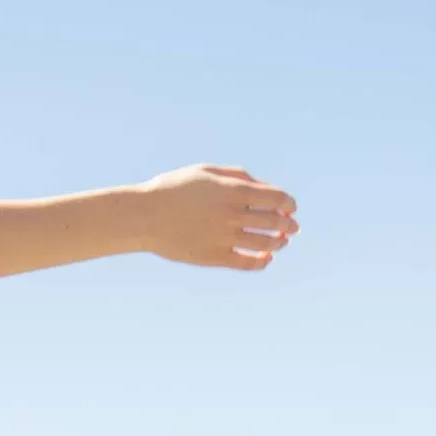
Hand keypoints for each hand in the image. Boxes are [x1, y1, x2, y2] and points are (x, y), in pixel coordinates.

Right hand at [138, 165, 298, 270]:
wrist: (143, 215)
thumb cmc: (173, 189)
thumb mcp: (205, 171)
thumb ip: (236, 175)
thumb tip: (261, 187)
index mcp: (232, 191)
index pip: (276, 198)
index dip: (289, 203)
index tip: (290, 207)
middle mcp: (231, 214)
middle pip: (275, 221)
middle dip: (289, 225)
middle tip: (293, 227)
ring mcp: (223, 237)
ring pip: (265, 243)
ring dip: (279, 243)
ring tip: (281, 242)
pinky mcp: (213, 257)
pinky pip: (246, 263)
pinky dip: (261, 261)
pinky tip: (265, 258)